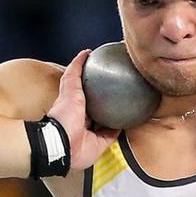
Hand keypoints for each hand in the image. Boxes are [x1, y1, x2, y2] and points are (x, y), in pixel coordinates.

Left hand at [47, 49, 120, 173]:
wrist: (63, 143)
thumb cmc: (64, 115)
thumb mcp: (70, 87)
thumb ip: (76, 71)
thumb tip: (85, 53)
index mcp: (75, 105)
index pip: (87, 90)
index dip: (96, 82)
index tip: (108, 73)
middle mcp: (84, 118)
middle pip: (99, 106)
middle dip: (110, 99)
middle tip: (125, 88)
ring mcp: (92, 131)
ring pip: (109, 120)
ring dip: (119, 113)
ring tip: (132, 103)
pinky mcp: (100, 143)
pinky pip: (115, 134)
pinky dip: (123, 128)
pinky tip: (132, 119)